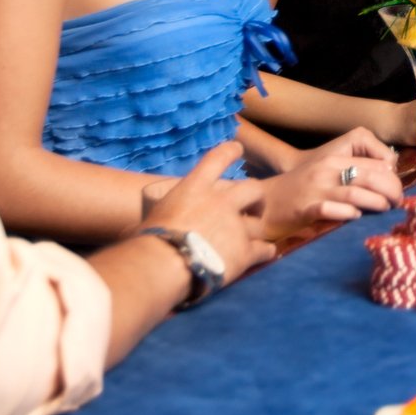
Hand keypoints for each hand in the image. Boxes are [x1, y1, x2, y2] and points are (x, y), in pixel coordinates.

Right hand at [136, 141, 275, 284]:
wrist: (164, 265)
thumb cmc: (151, 239)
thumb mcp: (157, 213)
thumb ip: (170, 210)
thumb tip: (161, 222)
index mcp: (197, 188)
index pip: (218, 158)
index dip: (230, 152)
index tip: (237, 149)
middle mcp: (222, 202)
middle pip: (252, 188)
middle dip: (255, 197)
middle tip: (252, 207)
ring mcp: (236, 226)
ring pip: (260, 222)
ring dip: (258, 228)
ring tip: (257, 235)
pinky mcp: (245, 251)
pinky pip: (264, 249)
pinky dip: (265, 252)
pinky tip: (265, 254)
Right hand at [257, 130, 401, 239]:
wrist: (265, 202)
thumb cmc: (302, 189)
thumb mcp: (327, 172)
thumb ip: (353, 170)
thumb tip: (387, 174)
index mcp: (334, 159)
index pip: (373, 163)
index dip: (392, 177)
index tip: (398, 189)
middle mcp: (325, 170)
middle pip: (369, 176)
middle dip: (391, 190)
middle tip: (398, 202)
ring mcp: (315, 189)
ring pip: (355, 192)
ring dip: (376, 202)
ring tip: (385, 208)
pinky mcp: (305, 209)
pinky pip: (331, 209)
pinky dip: (348, 213)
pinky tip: (356, 217)